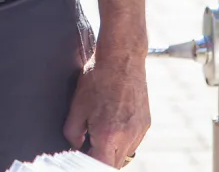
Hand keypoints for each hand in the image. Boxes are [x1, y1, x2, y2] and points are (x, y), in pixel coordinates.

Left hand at [63, 53, 149, 167]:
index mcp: (108, 135)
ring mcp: (139, 131)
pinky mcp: (146, 124)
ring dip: (112, 152)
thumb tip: (77, 146)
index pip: (99, 166)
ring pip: (125, 156)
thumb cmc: (97, 78)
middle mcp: (127, 137)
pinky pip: (134, 143)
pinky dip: (122, 141)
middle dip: (100, 159)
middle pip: (114, 165)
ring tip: (101, 132)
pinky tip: (113, 123)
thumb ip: (73, 133)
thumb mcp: (77, 105)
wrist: (122, 57)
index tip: (82, 154)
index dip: (88, 163)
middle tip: (88, 145)